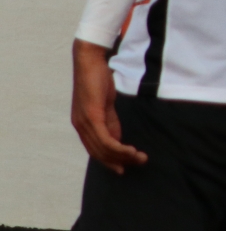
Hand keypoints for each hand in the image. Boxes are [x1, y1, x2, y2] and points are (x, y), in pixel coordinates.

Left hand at [72, 41, 145, 173]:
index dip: (109, 161)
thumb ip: (110, 121)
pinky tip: (130, 150)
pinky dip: (118, 148)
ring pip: (103, 149)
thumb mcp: (106, 104)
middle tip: (138, 163)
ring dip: (123, 157)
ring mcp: (84, 123)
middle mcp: (80, 126)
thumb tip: (117, 139)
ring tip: (140, 158)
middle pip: (98, 153)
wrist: (90, 62)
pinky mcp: (91, 116)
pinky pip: (105, 139)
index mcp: (83, 124)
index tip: (124, 168)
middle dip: (119, 162)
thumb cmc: (98, 79)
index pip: (95, 150)